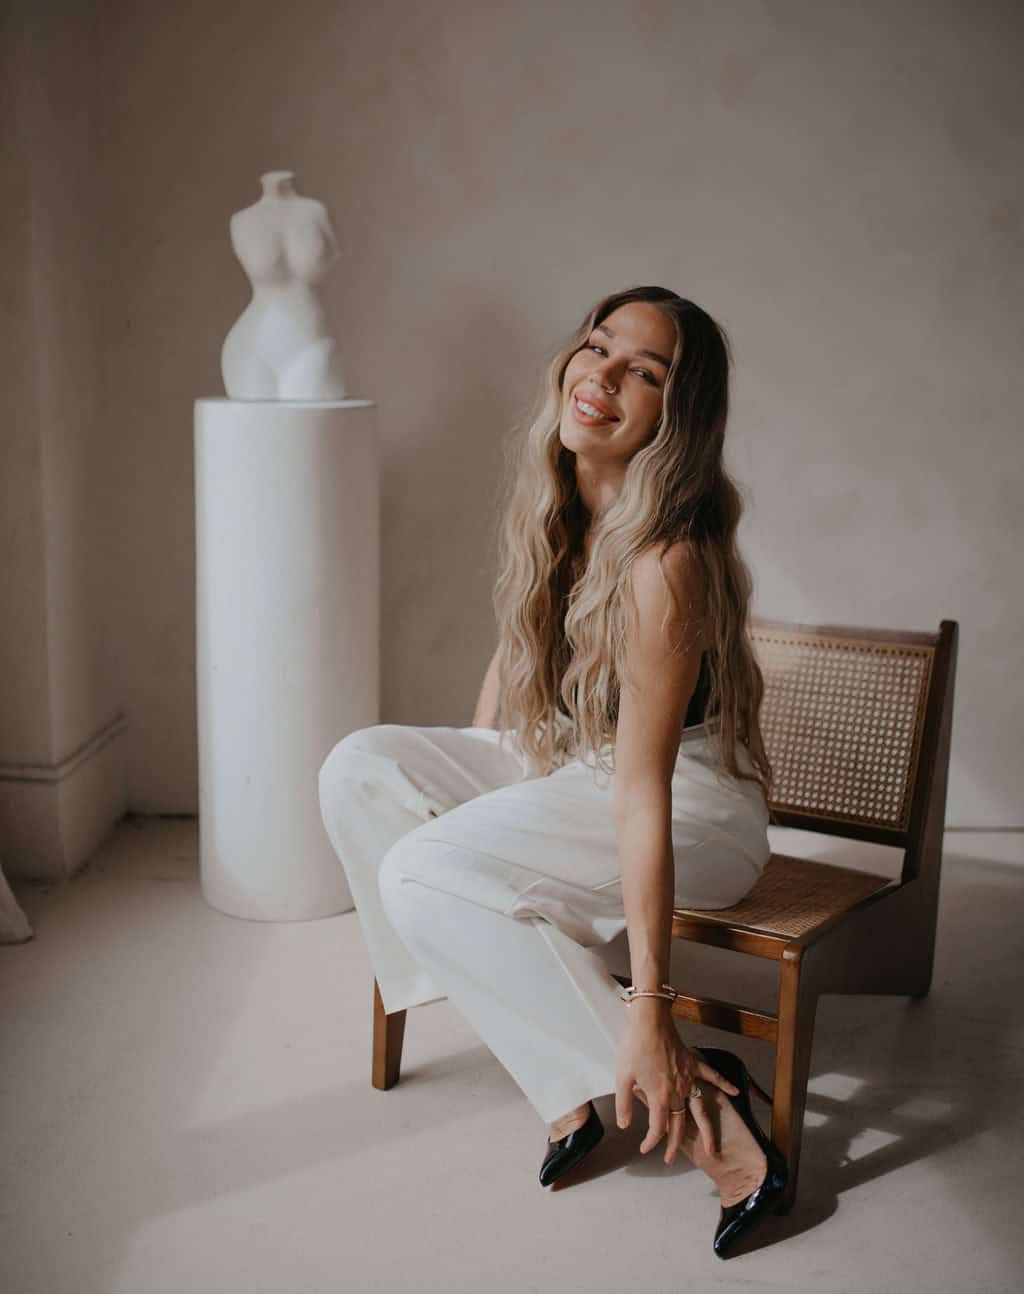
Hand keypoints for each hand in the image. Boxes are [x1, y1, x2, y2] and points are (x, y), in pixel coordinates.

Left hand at [614, 1004, 738, 1162]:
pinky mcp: (693, 1064)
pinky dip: (724, 1084)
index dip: (650, 1142)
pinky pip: (712, 1076)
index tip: (644, 1148)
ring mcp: (688, 1079)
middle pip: (678, 1125)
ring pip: (699, 1110)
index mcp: (659, 1097)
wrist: (649, 1022)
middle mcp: (677, 1092)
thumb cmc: (634, 1047)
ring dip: (705, 1130)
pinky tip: (736, 1092)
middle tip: (669, 1160)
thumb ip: (624, 1104)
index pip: (657, 1128)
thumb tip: (625, 1125)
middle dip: (673, 1145)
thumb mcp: (622, 1077)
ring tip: (711, 1148)